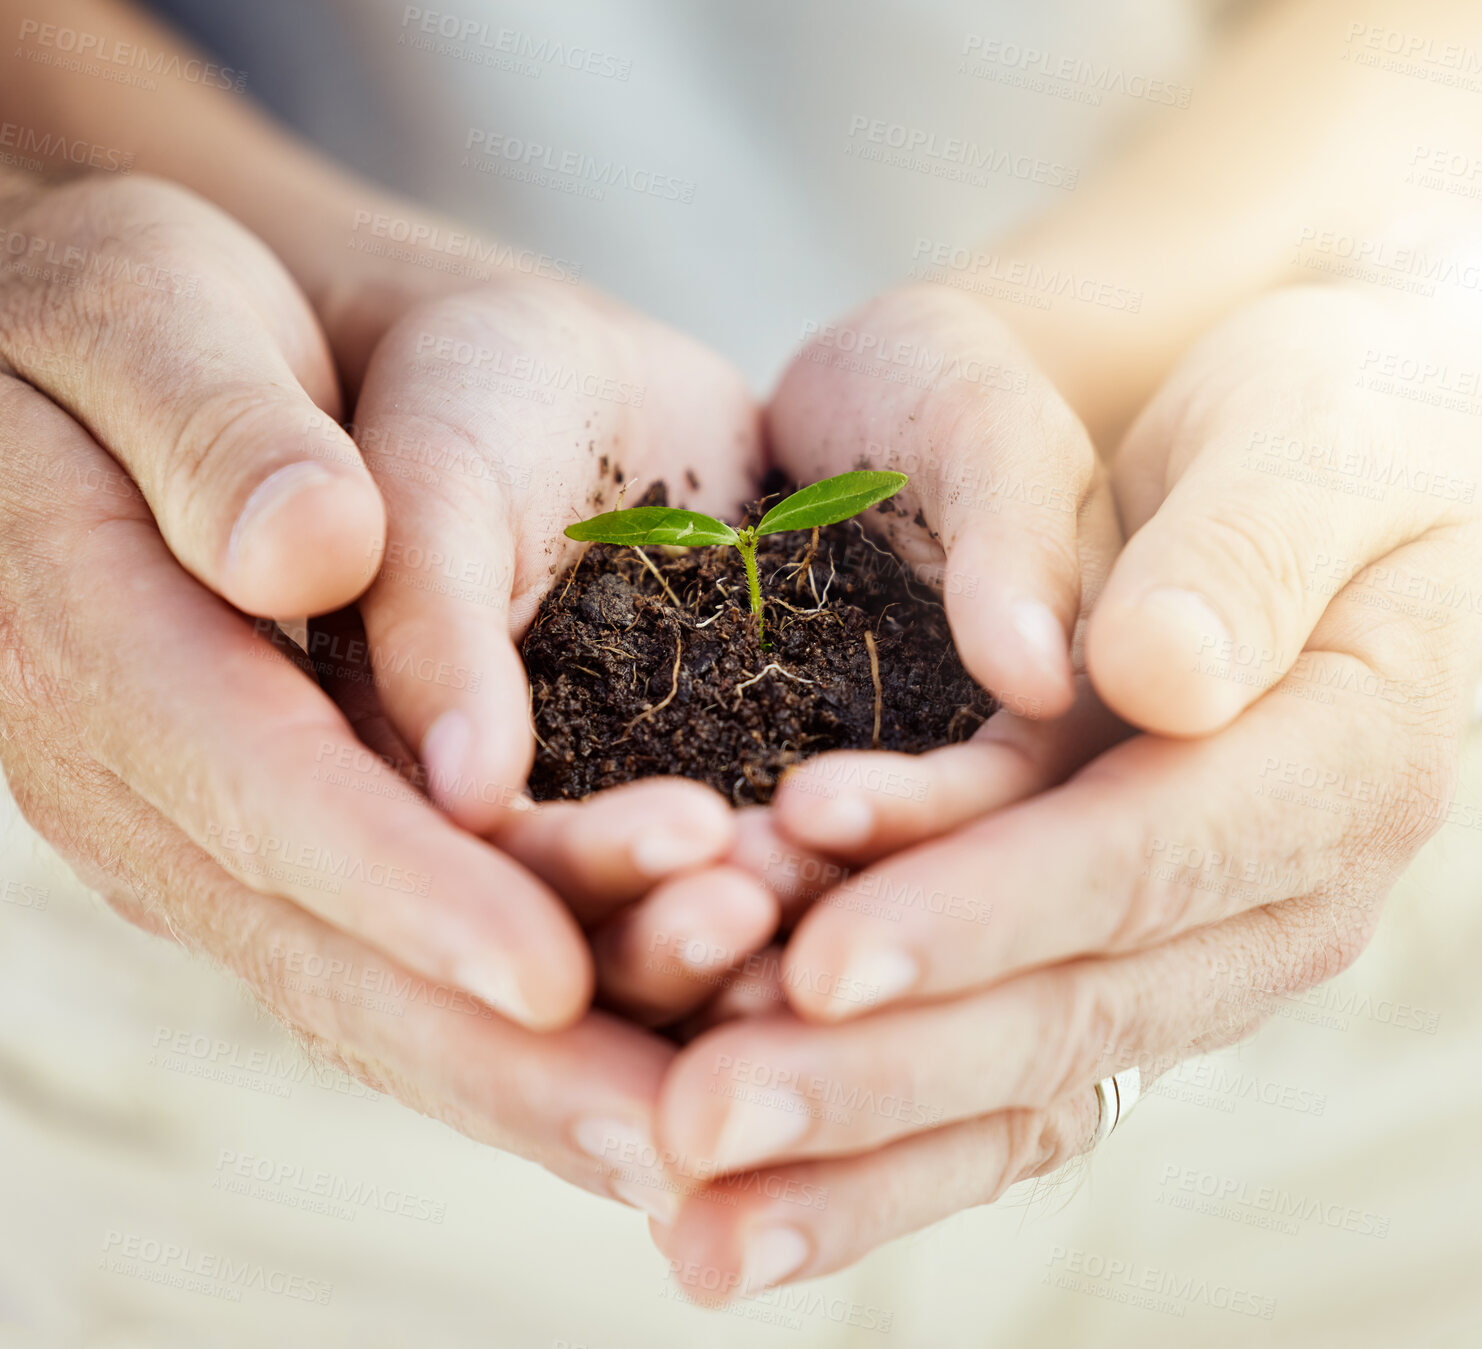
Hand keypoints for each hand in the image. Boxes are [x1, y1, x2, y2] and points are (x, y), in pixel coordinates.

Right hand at [0, 168, 766, 1209]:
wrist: (139, 354)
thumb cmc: (140, 307)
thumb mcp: (148, 308)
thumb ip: (215, 430)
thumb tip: (309, 558)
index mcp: (102, 650)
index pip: (265, 797)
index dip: (409, 894)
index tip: (553, 977)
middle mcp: (155, 782)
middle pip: (334, 951)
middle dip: (507, 1054)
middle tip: (677, 1131)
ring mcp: (221, 829)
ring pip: (376, 989)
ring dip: (541, 1070)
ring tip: (705, 1113)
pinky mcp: (292, 837)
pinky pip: (403, 954)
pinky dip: (526, 1025)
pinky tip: (649, 1065)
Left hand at [646, 281, 1481, 1292]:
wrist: (1269, 442)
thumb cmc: (1301, 415)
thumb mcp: (1309, 431)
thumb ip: (1247, 547)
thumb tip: (1161, 680)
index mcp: (1343, 764)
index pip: (1154, 857)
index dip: (990, 911)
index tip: (826, 955)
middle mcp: (1269, 889)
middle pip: (1070, 1008)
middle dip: (880, 1073)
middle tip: (699, 1122)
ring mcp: (1181, 937)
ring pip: (1021, 1076)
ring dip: (854, 1145)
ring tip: (693, 1209)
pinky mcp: (1096, 945)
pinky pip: (989, 1061)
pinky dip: (869, 1128)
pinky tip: (735, 1179)